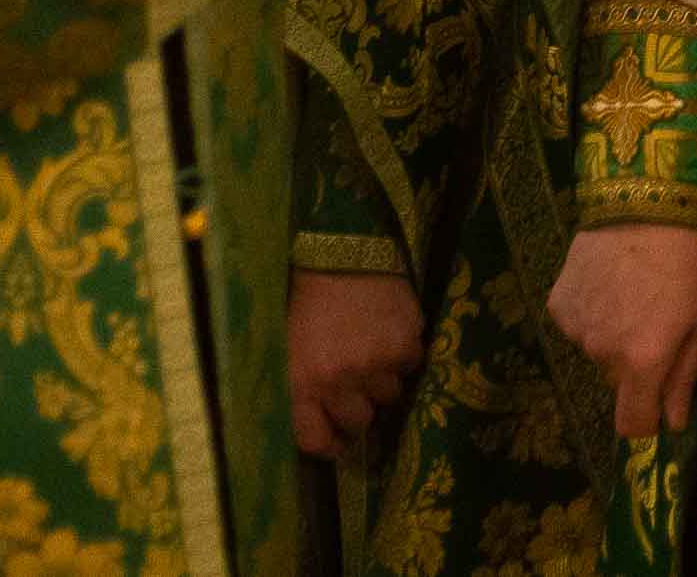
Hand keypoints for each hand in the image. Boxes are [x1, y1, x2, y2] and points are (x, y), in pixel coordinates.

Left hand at [288, 267, 428, 460]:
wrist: (341, 250)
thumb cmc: (305, 300)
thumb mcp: (285, 347)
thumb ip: (296, 387)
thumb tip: (313, 425)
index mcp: (301, 383)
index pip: (316, 441)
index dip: (328, 445)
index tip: (336, 442)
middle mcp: (339, 381)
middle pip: (358, 422)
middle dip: (357, 407)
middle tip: (355, 388)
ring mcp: (376, 364)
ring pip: (389, 396)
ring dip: (381, 380)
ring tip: (373, 352)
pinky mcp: (406, 344)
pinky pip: (411, 366)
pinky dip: (404, 354)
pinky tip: (390, 333)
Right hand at [548, 223, 696, 438]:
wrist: (642, 203)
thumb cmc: (687, 263)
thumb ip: (686, 377)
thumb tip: (674, 423)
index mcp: (643, 363)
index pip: (632, 425)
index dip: (647, 421)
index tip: (660, 403)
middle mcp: (602, 354)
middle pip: (618, 382)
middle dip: (636, 367)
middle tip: (655, 323)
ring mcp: (575, 329)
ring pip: (597, 351)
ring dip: (613, 336)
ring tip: (633, 294)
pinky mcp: (558, 304)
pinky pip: (578, 324)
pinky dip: (593, 312)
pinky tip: (608, 282)